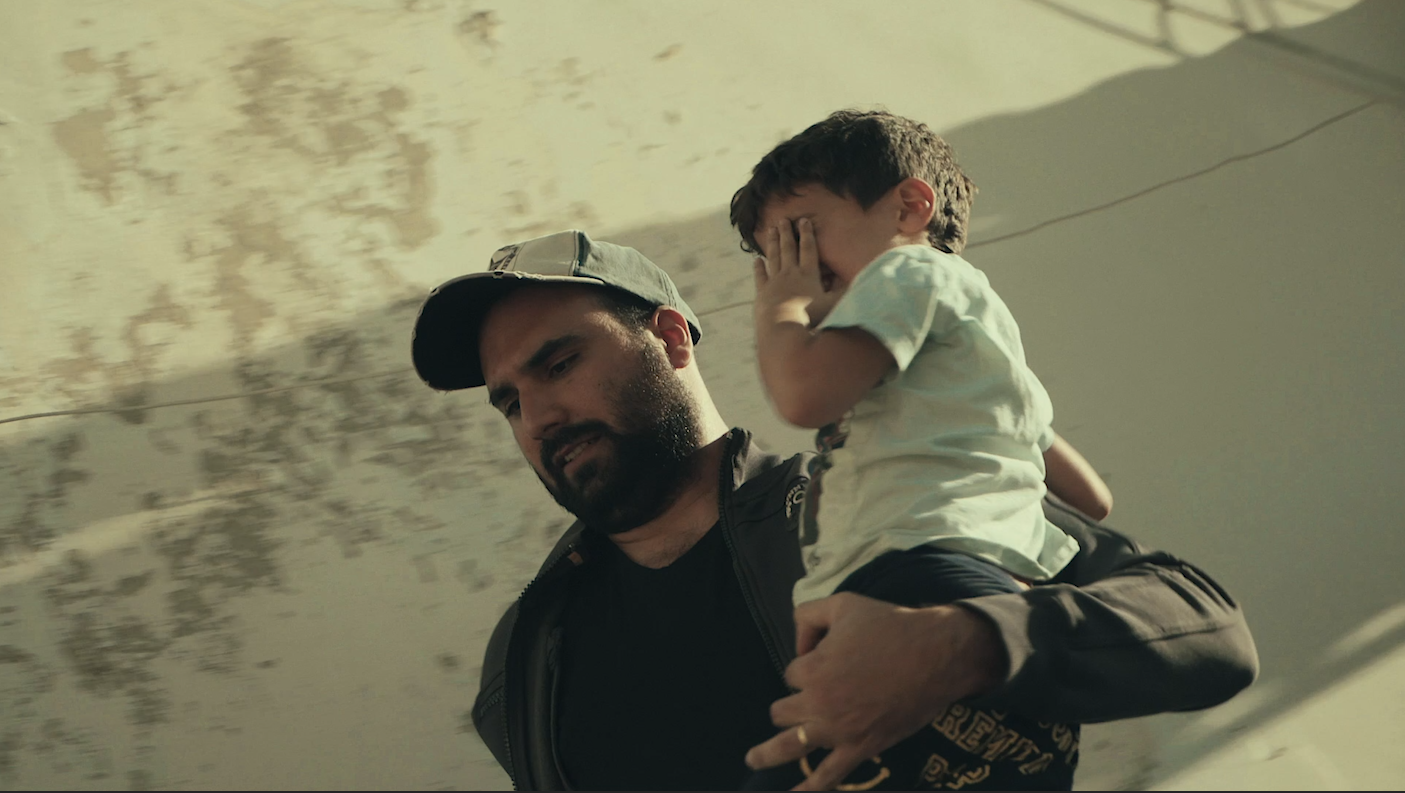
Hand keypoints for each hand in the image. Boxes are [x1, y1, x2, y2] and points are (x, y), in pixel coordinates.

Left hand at [744, 593, 1006, 790]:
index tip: (826, 659)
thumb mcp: (843, 603)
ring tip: (752, 759)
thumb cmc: (891, 626)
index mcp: (812, 668)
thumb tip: (798, 643)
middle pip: (782, 711)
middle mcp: (818, 703)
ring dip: (767, 754)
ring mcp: (838, 730)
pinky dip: (810, 788)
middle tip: (805, 698)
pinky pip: (829, 774)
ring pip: (790, 745)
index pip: (791, 673)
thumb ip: (809, 615)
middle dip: (789, 704)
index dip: (806, 664)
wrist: (937, 655)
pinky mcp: (861, 747)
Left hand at [753, 219, 840, 326]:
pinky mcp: (763, 292)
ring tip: (771, 230)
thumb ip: (845, 293)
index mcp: (808, 274)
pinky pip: (760, 276)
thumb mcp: (833, 305)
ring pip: (773, 257)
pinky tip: (756, 260)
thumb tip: (863, 283)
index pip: (808, 249)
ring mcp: (775, 282)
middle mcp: (790, 274)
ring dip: (772, 243)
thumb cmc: (810, 317)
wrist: (783, 327)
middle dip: (786, 233)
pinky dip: (759, 267)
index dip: (807, 234)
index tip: (803, 221)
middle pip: (788, 249)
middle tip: (783, 220)